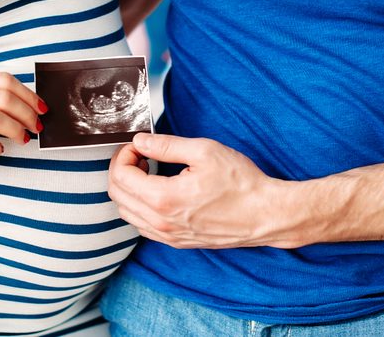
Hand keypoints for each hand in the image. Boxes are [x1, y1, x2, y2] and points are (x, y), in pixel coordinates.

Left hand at [108, 133, 301, 248]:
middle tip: (139, 155)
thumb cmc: (241, 184)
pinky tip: (155, 192)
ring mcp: (168, 236)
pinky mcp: (177, 242)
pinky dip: (139, 207)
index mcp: (164, 199)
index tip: (136, 146)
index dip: (123, 155)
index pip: (120, 176)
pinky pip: (142, 226)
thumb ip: (165, 145)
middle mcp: (161, 222)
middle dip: (121, 169)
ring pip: (127, 213)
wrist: (265, 214)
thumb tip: (140, 141)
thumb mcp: (204, 151)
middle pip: (117, 195)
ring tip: (147, 171)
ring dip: (128, 189)